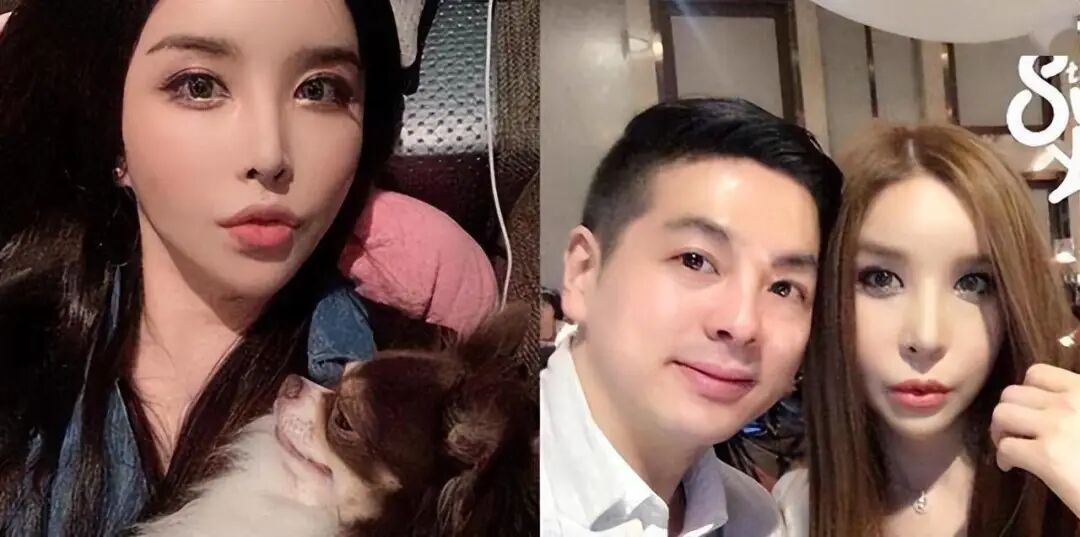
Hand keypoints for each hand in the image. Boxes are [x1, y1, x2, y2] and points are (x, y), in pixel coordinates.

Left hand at [991, 363, 1079, 516]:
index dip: (1026, 392)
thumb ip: (1073, 406)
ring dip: (1000, 431)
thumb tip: (1046, 406)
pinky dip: (1003, 458)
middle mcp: (1071, 401)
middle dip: (1008, 412)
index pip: (1037, 373)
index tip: (1030, 411)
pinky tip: (1011, 467)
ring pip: (1002, 414)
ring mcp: (1058, 427)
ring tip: (1010, 445)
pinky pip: (1005, 447)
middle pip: (1012, 393)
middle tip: (1015, 431)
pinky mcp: (1047, 457)